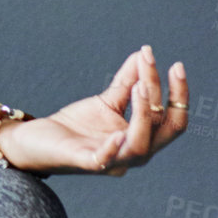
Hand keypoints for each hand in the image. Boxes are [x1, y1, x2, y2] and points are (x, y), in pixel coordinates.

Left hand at [0, 46, 188, 176]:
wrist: (38, 140)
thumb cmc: (76, 125)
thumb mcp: (105, 101)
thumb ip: (126, 82)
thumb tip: (143, 54)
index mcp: (141, 137)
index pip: (171, 119)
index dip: (179, 93)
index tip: (177, 65)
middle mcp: (133, 153)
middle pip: (164, 130)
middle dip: (167, 97)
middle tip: (154, 65)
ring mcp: (112, 162)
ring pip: (141, 146)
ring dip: (143, 115)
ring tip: (139, 87)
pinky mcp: (86, 163)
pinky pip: (105, 161)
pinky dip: (112, 149)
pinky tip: (117, 134)